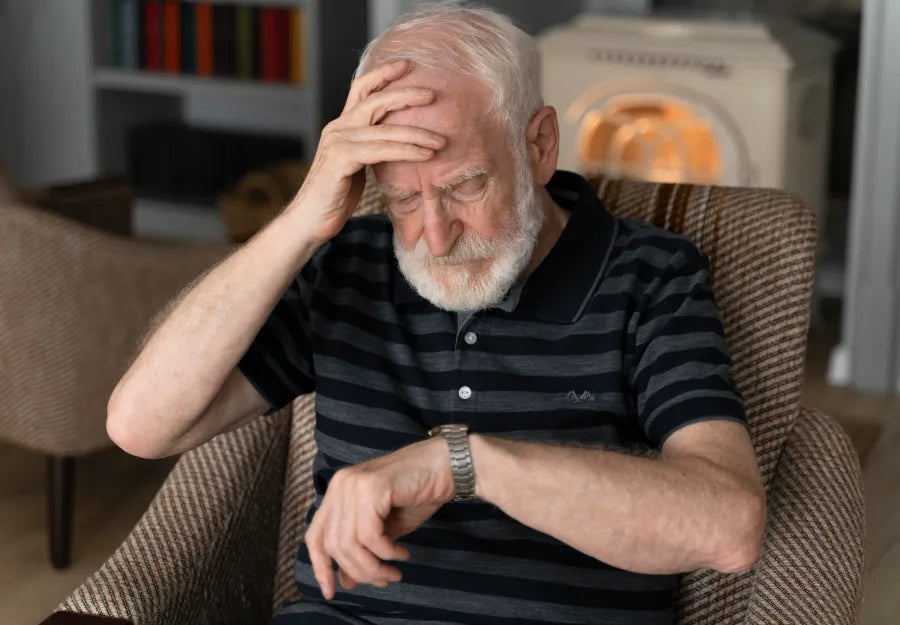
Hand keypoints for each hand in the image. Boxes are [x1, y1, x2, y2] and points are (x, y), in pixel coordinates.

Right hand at [286, 59, 445, 244]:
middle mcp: (338, 128)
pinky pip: (380, 151)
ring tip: (440, 140)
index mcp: (341, 127)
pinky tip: (425, 155)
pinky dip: (406, 151)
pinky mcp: (341, 160)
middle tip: (433, 94)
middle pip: (375, 100)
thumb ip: (372, 149)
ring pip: (384, 129)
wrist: (310, 222)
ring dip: (417, 134)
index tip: (407, 65)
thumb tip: (400, 144)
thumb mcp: (357, 166)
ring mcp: (338, 142)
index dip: (383, 74)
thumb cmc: (335, 197)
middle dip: (406, 95)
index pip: (362, 89)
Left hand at [304, 436, 454, 599]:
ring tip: (394, 571)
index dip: (320, 567)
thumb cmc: (417, 493)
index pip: (315, 536)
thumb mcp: (385, 529)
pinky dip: (386, 552)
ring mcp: (354, 483)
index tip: (331, 591)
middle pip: (333, 545)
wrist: (445, 465)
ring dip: (373, 566)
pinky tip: (402, 553)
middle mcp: (340, 485)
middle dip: (358, 571)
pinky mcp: (372, 487)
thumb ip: (362, 551)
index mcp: (338, 492)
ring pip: (350, 543)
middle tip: (384, 579)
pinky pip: (370, 535)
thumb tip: (346, 581)